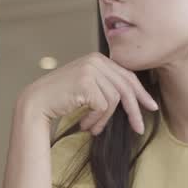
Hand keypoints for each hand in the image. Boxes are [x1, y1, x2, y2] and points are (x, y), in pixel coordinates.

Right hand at [18, 52, 157, 134]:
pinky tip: (84, 125)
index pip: (127, 76)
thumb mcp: (87, 87)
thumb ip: (105, 85)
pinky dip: (96, 120)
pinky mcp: (86, 82)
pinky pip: (103, 107)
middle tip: (139, 129)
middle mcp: (95, 60)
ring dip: (104, 120)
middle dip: (134, 110)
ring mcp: (91, 70)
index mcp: (98, 58)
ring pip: (114, 100)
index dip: (140, 93)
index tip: (151, 107)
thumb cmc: (61, 99)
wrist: (37, 102)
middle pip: (126, 87)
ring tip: (93, 128)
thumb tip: (132, 97)